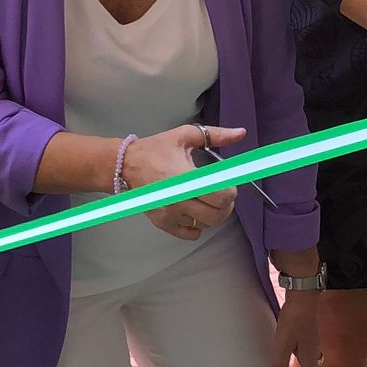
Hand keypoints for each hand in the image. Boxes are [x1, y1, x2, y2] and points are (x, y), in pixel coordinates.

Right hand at [119, 124, 242, 238]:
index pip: (222, 196)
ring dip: (212, 213)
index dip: (230, 190)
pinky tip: (195, 210)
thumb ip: (216, 135)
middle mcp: (178, 199)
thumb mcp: (186, 135)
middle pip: (217, 215)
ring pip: (206, 225)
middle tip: (221, 192)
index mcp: (186, 177)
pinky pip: (191, 234)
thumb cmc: (155, 150)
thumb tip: (240, 133)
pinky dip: (198, 225)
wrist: (126, 165)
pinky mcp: (163, 223)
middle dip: (226, 204)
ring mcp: (170, 214)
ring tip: (207, 199)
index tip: (226, 182)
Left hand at [271, 288, 321, 366]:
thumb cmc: (295, 317)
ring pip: (311, 362)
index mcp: (309, 355)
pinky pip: (308, 353)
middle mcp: (314, 349)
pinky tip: (297, 355)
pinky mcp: (309, 331)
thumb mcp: (283, 342)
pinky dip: (304, 361)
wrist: (304, 294)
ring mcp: (313, 339)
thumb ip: (280, 363)